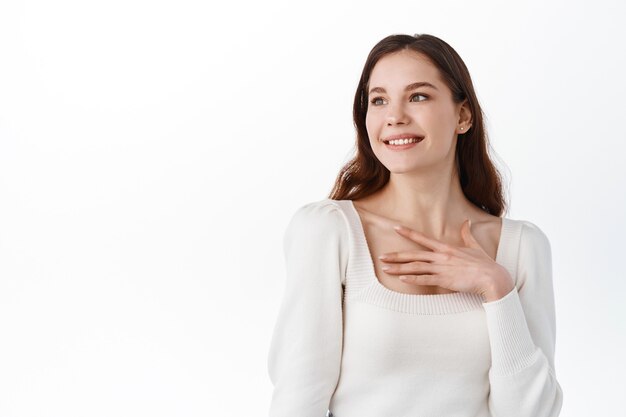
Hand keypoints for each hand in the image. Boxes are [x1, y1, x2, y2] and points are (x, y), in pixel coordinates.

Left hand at [378, 219, 513, 301]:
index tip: (395, 228)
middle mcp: (441, 257)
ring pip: (416, 267)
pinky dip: (413, 279)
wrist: (493, 277)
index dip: (408, 233)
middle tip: (381, 256)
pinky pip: (425, 280)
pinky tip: (402, 278)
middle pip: (414, 255)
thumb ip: (467, 234)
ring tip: (385, 269)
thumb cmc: (485, 264)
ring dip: (399, 268)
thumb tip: (467, 222)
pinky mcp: (444, 280)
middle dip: (396, 256)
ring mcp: (442, 268)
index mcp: (446, 248)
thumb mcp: (474, 246)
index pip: (423, 238)